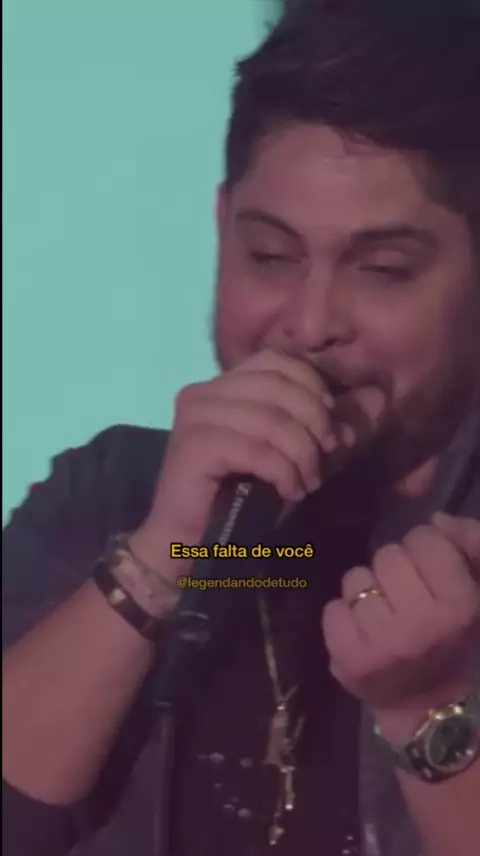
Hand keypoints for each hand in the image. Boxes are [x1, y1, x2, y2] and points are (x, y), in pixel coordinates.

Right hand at [132, 350, 383, 579]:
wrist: (190, 543)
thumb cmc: (241, 499)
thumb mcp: (293, 456)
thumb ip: (327, 427)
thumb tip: (377, 399)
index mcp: (223, 384)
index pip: (277, 360)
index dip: (313, 386)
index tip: (330, 426)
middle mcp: (203, 391)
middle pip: (278, 386)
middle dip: (314, 423)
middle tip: (324, 459)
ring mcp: (194, 416)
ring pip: (270, 418)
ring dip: (301, 454)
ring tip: (307, 482)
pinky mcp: (193, 446)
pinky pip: (256, 449)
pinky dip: (282, 472)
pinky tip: (288, 492)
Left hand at [322, 513, 479, 734]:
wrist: (427, 703)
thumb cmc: (451, 636)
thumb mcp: (476, 588)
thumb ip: (469, 543)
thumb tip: (436, 520)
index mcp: (461, 605)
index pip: (425, 539)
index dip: (424, 549)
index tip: (428, 573)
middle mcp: (422, 625)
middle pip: (387, 555)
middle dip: (393, 570)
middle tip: (404, 597)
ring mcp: (383, 643)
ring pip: (357, 579)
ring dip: (366, 592)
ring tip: (383, 615)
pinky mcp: (350, 658)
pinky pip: (332, 608)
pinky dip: (342, 617)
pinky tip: (362, 633)